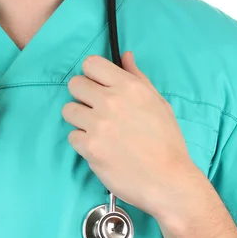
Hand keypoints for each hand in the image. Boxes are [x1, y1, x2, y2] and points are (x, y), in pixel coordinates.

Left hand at [62, 52, 199, 216]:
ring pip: (68, 110)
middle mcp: (111, 101)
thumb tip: (125, 56)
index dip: (92, 75)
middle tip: (96, 110)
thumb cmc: (167, 142)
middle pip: (74, 84)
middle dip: (82, 96)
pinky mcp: (89, 147)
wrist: (169, 181)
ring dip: (79, 119)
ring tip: (97, 130)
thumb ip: (138, 77)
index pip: (91, 64)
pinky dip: (82, 142)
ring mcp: (98, 124)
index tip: (98, 87)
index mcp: (129, 87)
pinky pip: (72, 136)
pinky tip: (99, 148)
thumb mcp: (159, 103)